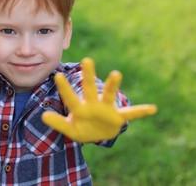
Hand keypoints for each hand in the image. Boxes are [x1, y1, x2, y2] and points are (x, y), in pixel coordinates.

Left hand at [42, 58, 156, 142]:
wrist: (97, 134)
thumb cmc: (82, 128)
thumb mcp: (69, 129)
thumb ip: (58, 123)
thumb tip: (43, 116)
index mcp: (79, 108)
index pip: (70, 96)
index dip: (64, 88)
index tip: (57, 75)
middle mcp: (93, 104)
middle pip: (89, 88)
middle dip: (88, 76)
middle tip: (86, 60)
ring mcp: (106, 109)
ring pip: (109, 95)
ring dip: (112, 86)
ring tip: (115, 73)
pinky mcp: (118, 117)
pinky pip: (131, 114)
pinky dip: (141, 112)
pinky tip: (153, 109)